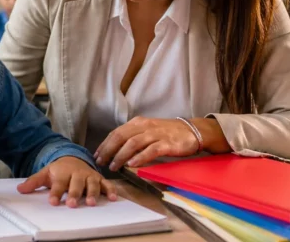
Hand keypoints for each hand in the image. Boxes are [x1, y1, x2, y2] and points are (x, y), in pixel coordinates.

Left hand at [17, 157, 116, 207]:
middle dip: (74, 194)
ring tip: (91, 203)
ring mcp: (89, 176)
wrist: (73, 158)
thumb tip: (19, 189)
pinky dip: (110, 190)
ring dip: (92, 193)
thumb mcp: (45, 173)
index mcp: (62, 173)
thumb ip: (33, 182)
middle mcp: (77, 174)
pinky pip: (106, 184)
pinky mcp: (99, 179)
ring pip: (91, 185)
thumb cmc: (59, 170)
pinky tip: (113, 198)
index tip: (52, 201)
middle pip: (76, 185)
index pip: (58, 184)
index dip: (55, 193)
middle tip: (72, 203)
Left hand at [95, 117, 226, 169]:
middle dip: (108, 150)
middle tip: (100, 162)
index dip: (105, 144)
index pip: (116, 132)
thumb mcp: (148, 130)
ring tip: (113, 166)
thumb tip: (115, 150)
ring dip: (121, 155)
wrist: (193, 130)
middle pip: (121, 137)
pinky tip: (132, 164)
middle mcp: (145, 126)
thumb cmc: (168, 133)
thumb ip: (133, 137)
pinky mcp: (167, 143)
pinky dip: (140, 157)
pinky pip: (151, 150)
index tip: (96, 155)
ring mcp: (156, 134)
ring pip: (133, 143)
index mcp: (138, 123)